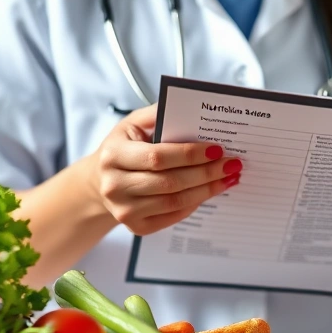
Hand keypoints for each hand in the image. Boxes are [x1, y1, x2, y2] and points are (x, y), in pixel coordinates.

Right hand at [87, 105, 241, 235]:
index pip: (158, 157)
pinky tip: (209, 191)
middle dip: (206, 173)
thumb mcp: (133, 124)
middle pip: (170, 182)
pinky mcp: (135, 226)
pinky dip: (194, 204)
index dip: (190, 154)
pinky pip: (172, 216)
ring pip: (175, 202)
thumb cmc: (122, 148)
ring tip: (228, 178)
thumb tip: (191, 105)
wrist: (100, 181)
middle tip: (232, 164)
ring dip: (207, 190)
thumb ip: (159, 113)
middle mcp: (115, 186)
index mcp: (113, 155)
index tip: (217, 149)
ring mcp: (124, 210)